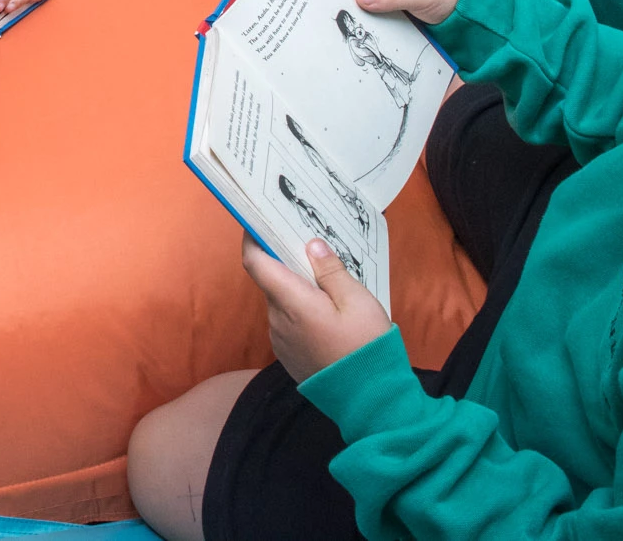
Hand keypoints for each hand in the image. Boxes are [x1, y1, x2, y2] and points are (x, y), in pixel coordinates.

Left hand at [240, 236, 392, 380]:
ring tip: (324, 284)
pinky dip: (300, 312)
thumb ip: (331, 270)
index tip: (258, 223)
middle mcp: (277, 321)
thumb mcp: (357, 300)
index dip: (252, 240)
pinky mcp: (290, 357)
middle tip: (308, 249)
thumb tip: (311, 245)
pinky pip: (288, 325)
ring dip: (295, 291)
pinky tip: (326, 314)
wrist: (370, 400)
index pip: (255, 263)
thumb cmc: (365, 346)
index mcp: (290, 302)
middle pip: (271, 282)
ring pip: (281, 304)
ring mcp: (281, 341)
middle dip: (285, 264)